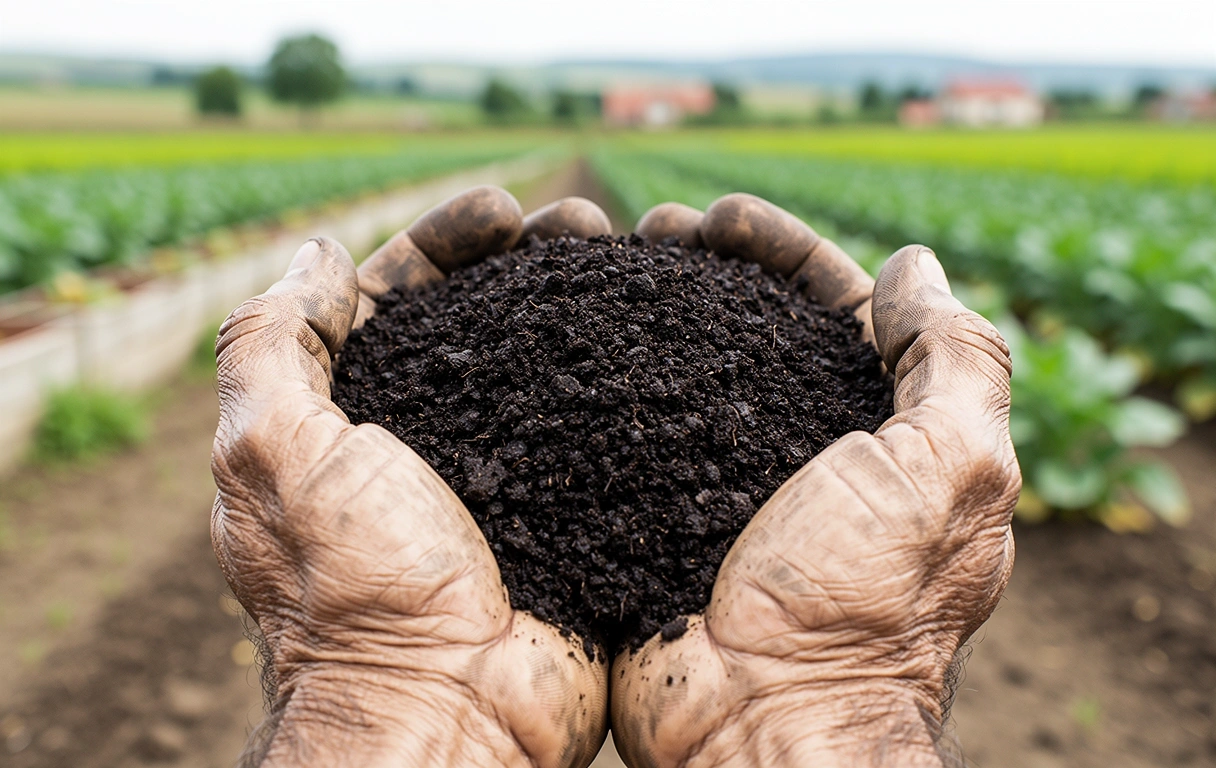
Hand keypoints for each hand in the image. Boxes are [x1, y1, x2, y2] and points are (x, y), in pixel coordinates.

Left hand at [211, 188, 611, 766]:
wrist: (449, 710)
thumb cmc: (356, 589)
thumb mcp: (276, 452)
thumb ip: (274, 344)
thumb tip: (313, 256)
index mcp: (342, 422)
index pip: (389, 299)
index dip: (439, 244)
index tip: (501, 211)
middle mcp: (417, 445)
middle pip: (472, 322)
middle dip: (521, 263)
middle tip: (580, 226)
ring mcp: (495, 480)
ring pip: (538, 367)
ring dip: (576, 308)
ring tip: (629, 262)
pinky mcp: (558, 514)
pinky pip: (590, 429)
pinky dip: (617, 381)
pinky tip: (656, 346)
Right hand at [621, 196, 1019, 766]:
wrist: (762, 724)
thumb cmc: (862, 605)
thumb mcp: (948, 471)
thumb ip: (954, 360)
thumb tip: (917, 267)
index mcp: (884, 435)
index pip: (837, 308)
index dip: (786, 253)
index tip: (725, 218)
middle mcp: (807, 455)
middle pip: (755, 331)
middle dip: (707, 271)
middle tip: (650, 232)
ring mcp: (728, 488)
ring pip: (686, 372)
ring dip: (650, 313)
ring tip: (597, 267)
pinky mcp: (661, 519)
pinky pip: (632, 431)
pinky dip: (607, 382)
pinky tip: (566, 345)